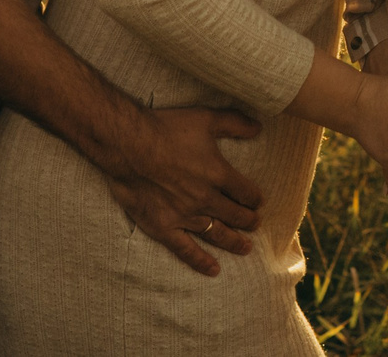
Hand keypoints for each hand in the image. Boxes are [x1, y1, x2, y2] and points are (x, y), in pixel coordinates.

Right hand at [101, 106, 265, 276]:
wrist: (128, 145)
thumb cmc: (166, 128)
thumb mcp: (206, 118)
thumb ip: (235, 123)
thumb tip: (259, 127)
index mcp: (219, 174)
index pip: (246, 192)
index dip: (254, 198)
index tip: (258, 202)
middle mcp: (206, 199)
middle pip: (235, 215)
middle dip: (248, 220)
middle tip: (255, 224)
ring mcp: (185, 216)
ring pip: (217, 234)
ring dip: (234, 242)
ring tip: (246, 248)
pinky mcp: (164, 227)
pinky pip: (186, 250)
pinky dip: (201, 262)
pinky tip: (214, 270)